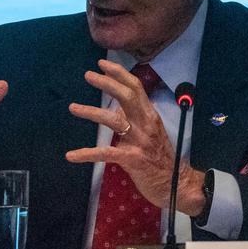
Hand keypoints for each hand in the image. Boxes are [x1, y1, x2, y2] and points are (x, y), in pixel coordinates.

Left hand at [65, 59, 205, 213]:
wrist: (176, 184)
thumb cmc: (161, 158)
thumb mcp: (151, 133)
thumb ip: (135, 119)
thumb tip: (116, 106)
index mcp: (150, 116)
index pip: (136, 88)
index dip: (119, 74)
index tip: (102, 64)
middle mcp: (146, 124)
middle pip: (127, 96)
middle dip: (107, 83)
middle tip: (88, 75)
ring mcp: (139, 142)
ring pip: (114, 120)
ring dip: (92, 111)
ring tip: (73, 107)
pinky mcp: (132, 160)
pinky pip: (106, 153)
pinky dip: (87, 153)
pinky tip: (71, 155)